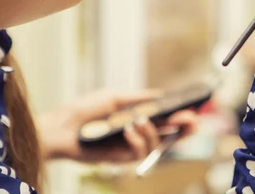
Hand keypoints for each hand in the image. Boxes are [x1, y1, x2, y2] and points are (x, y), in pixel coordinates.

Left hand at [37, 89, 196, 162]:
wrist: (60, 127)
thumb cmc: (85, 110)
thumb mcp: (116, 97)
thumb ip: (140, 98)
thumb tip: (163, 96)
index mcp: (140, 117)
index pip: (167, 118)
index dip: (183, 115)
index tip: (194, 108)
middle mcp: (138, 133)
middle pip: (169, 135)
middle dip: (183, 128)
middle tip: (191, 120)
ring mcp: (130, 146)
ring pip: (155, 144)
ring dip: (153, 131)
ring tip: (141, 120)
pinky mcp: (120, 158)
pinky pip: (138, 152)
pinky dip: (137, 139)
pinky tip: (128, 129)